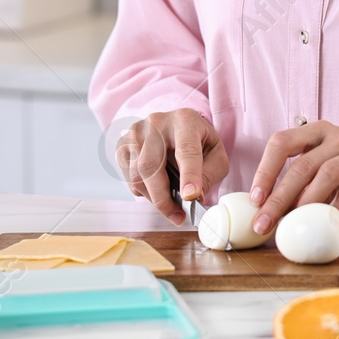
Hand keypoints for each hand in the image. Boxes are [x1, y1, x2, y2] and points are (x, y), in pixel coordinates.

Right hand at [115, 108, 228, 225]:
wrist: (176, 125)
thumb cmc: (197, 141)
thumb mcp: (215, 154)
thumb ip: (209, 174)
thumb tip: (194, 198)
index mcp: (185, 121)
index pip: (186, 150)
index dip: (189, 175)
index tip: (191, 197)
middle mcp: (156, 123)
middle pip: (151, 165)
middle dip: (163, 197)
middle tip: (177, 217)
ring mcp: (135, 133)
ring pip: (137, 175)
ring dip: (154, 198)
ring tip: (171, 206)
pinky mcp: (123, 146)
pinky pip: (130, 179)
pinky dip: (145, 192)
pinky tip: (159, 189)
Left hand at [248, 120, 338, 232]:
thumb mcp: (318, 177)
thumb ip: (295, 183)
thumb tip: (260, 209)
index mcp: (318, 132)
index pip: (282, 141)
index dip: (265, 170)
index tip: (255, 199)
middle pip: (303, 164)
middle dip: (279, 196)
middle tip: (265, 222)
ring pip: (328, 174)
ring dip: (305, 202)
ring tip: (293, 223)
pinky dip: (334, 210)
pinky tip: (324, 223)